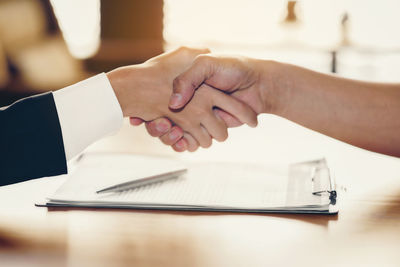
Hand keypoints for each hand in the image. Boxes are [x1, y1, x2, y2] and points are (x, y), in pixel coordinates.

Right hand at [107, 47, 257, 149]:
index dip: (147, 112)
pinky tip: (181, 140)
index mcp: (185, 88)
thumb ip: (187, 79)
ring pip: (176, 135)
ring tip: (171, 129)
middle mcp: (190, 103)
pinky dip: (184, 144)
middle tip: (162, 123)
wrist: (259, 84)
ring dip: (173, 136)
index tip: (139, 117)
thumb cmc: (233, 69)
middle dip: (162, 127)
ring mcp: (199, 118)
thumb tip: (174, 105)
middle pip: (165, 122)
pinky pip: (190, 143)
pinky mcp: (209, 131)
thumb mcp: (205, 64)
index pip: (156, 102)